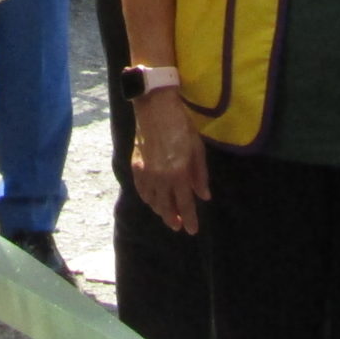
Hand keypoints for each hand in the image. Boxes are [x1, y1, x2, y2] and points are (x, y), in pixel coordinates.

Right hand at [129, 92, 209, 234]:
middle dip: (173, 219)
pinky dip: (148, 199)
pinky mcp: (135, 166)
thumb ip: (200, 175)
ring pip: (152, 201)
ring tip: (168, 214)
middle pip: (166, 207)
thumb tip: (204, 196)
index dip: (189, 219)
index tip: (192, 230)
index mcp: (178, 173)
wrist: (155, 108)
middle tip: (178, 225)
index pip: (185, 204)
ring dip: (160, 210)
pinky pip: (141, 190)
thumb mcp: (197, 149)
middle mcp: (160, 178)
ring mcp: (145, 173)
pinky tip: (153, 199)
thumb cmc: (181, 125)